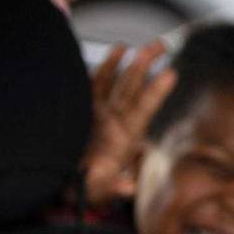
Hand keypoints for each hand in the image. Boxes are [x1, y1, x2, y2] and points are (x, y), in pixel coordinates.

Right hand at [80, 41, 176, 206]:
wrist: (62, 184)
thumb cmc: (84, 189)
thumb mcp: (98, 191)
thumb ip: (114, 188)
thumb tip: (130, 187)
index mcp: (125, 139)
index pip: (143, 110)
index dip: (156, 92)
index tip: (172, 73)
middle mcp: (117, 121)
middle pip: (134, 88)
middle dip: (146, 65)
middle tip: (161, 44)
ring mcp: (102, 112)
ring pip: (118, 81)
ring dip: (130, 61)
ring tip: (144, 42)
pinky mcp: (84, 107)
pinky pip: (98, 81)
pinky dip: (108, 65)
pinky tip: (119, 48)